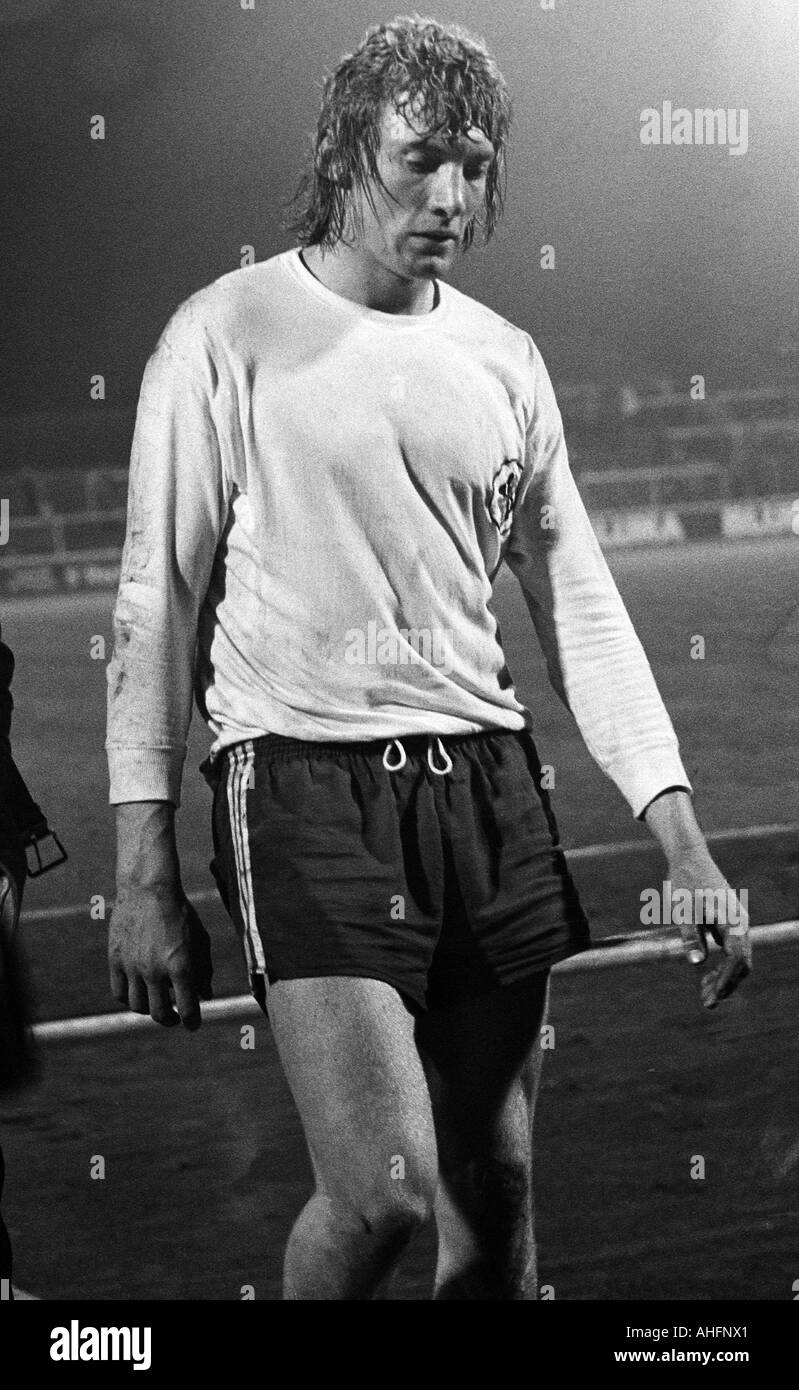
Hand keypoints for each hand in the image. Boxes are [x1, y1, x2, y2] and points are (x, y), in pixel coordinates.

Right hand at [108, 886, 212, 1030]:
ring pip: (138, 1006)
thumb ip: (204, 969)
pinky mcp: (116, 960)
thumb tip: (205, 996)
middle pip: (159, 1013)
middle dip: (170, 1019)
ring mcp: (133, 966)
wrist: (148, 888)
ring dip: (149, 1011)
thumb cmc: (180, 913)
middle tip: (174, 1017)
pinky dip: (129, 999)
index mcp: (180, 965)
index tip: (193, 1025)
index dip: (192, 1021)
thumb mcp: (200, 939)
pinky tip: (138, 994)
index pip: (187, 1008)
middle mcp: (155, 970)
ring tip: (156, 1005)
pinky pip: (119, 992)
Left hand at [666, 848, 751, 1008]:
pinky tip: (705, 977)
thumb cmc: (685, 882)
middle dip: (726, 985)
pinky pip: (731, 950)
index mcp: (733, 920)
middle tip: (707, 1003)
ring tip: (705, 995)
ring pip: (737, 958)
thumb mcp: (683, 910)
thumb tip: (697, 963)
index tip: (713, 997)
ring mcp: (736, 923)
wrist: (689, 857)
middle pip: (741, 963)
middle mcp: (740, 923)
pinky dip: (722, 965)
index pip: (736, 959)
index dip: (726, 981)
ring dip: (724, 977)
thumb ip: (691, 936)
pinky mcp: (729, 922)